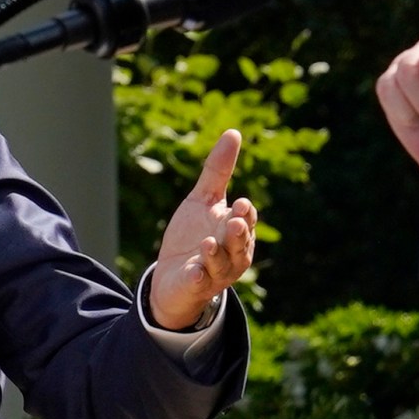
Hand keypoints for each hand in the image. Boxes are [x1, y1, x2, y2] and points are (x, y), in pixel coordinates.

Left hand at [148, 129, 257, 330]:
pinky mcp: (195, 286)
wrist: (172, 276)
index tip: (240, 203)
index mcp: (237, 232)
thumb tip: (233, 132)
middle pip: (240, 244)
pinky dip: (198, 276)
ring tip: (208, 243)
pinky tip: (194, 270)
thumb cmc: (193, 236)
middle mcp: (232, 255)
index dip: (244, 214)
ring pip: (222, 264)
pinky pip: (199, 282)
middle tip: (234, 220)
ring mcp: (215, 273)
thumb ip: (218, 171)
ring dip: (217, 254)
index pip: (246, 221)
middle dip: (238, 234)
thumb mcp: (203, 200)